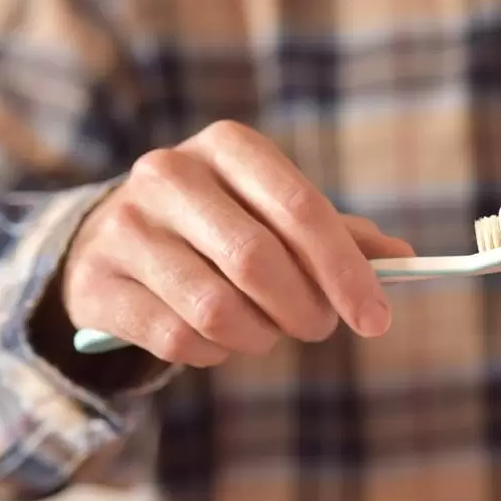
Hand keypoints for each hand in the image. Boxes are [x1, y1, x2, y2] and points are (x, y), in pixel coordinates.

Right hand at [63, 121, 413, 366]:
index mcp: (228, 147)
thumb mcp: (273, 212)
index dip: (346, 271)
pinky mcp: (98, 284)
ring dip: (260, 336)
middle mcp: (170, 174)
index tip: (377, 320)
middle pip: (259, 261)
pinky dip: (216, 353)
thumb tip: (403, 259)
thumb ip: (336, 233)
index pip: (301, 210)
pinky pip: (179, 340)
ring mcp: (126, 227)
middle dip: (306, 310)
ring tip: (267, 331)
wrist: (114, 240)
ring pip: (217, 309)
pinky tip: (219, 338)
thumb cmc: (218, 225)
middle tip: (319, 327)